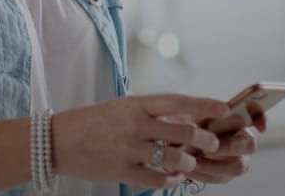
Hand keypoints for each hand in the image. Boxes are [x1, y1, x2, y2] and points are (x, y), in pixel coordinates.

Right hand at [52, 94, 229, 189]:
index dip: (203, 105)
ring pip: (175, 159)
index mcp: (135, 104)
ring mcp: (129, 149)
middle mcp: (135, 125)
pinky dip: (170, 181)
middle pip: (182, 132)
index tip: (224, 108)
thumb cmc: (94, 121)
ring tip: (189, 164)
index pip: (177, 102)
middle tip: (211, 144)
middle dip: (204, 140)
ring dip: (188, 163)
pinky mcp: (123, 171)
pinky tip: (172, 178)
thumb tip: (184, 120)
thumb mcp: (122, 107)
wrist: (60, 139)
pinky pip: (158, 180)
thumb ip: (150, 113)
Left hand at [188, 113, 265, 183]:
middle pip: (250, 145)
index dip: (261, 119)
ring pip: (238, 166)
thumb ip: (207, 109)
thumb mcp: (191, 111)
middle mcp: (240, 140)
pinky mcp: (223, 174)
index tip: (260, 127)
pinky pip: (221, 177)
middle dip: (230, 146)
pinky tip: (190, 168)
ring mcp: (234, 159)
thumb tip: (223, 109)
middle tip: (210, 147)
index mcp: (235, 119)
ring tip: (195, 160)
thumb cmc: (183, 121)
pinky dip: (205, 173)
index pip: (256, 116)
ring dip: (216, 164)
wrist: (169, 140)